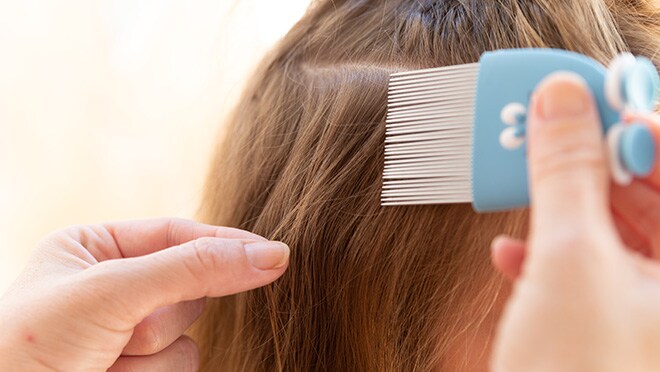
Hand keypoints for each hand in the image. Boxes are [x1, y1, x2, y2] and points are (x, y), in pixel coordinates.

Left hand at [0, 218, 289, 370]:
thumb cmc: (27, 343)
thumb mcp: (112, 291)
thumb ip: (193, 268)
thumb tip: (272, 255)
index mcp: (95, 249)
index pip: (178, 234)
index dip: (223, 243)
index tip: (272, 253)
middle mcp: (115, 289)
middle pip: (190, 287)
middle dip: (165, 313)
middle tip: (126, 329)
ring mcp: (126, 334)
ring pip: (188, 336)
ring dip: (153, 353)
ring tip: (104, 361)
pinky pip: (181, 367)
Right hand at [490, 72, 659, 370]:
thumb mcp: (569, 262)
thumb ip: (566, 173)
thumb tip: (559, 102)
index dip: (640, 125)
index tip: (587, 101)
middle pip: (647, 195)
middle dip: (589, 162)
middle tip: (541, 133)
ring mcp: (646, 311)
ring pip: (611, 232)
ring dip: (559, 208)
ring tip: (516, 185)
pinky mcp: (608, 330)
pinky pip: (588, 273)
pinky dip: (547, 257)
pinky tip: (511, 256)